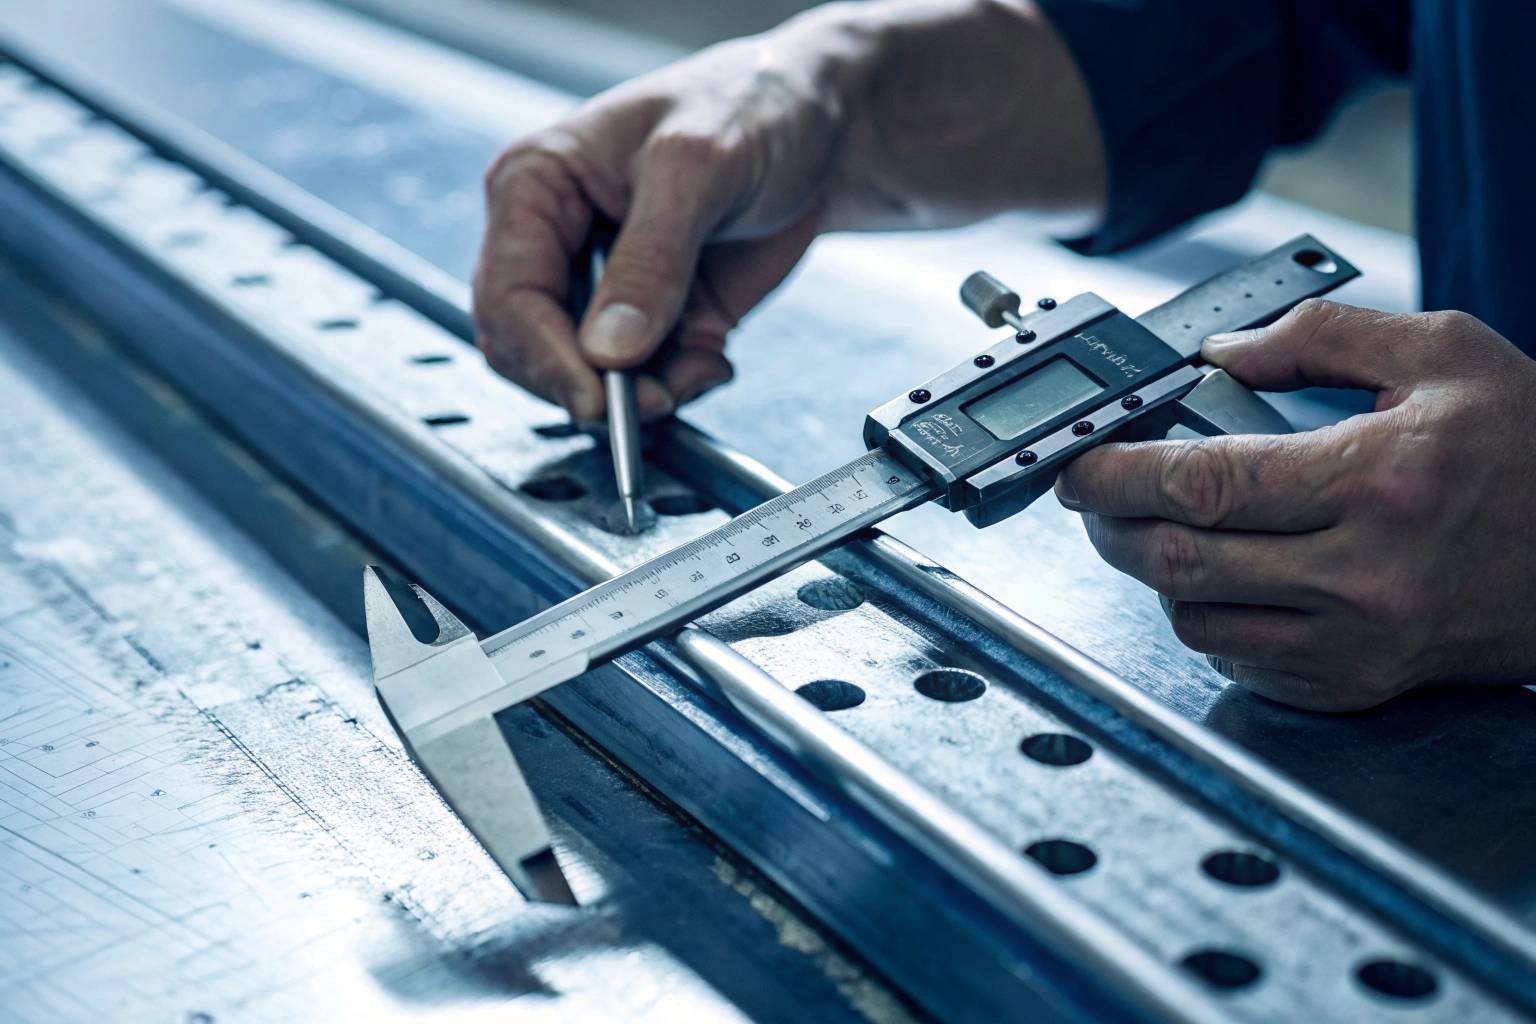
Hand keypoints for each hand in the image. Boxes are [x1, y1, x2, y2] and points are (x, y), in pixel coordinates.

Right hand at [472, 0, 1103, 421]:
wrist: (850, 114)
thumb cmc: (770, 99)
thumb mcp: (703, 165)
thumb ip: (648, 260)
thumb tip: (611, 350)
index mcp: (538, 179)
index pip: (505, 293)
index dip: (545, 358)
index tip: (606, 402)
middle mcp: (562, 229)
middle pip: (534, 343)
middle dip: (603, 381)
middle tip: (669, 393)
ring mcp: (609, 273)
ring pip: (595, 371)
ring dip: (652, 385)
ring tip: (712, 350)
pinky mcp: (658, 303)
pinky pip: (651, 373)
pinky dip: (684, 379)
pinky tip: (720, 348)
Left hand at [1055, 299, 1535, 710]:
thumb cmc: (1532, 452)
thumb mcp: (1443, 353)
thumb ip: (1320, 335)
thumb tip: (1221, 350)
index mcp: (1376, 478)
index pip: (1204, 483)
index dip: (1118, 474)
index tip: (1079, 464)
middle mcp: (1362, 571)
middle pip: (1178, 559)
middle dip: (1110, 526)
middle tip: (1095, 496)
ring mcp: (1357, 639)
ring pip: (1196, 619)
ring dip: (1154, 575)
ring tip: (1157, 530)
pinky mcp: (1356, 683)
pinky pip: (1241, 660)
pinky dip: (1208, 618)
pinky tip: (1221, 577)